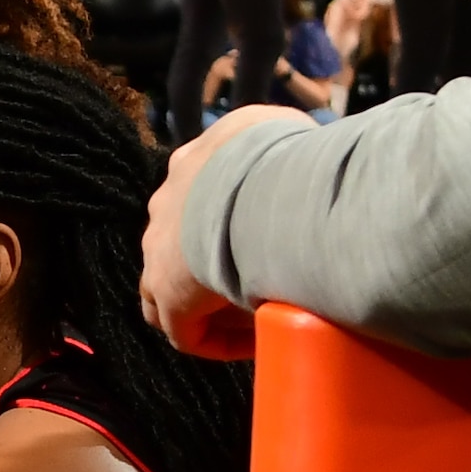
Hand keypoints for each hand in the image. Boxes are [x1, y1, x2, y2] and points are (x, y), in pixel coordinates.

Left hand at [139, 110, 293, 359]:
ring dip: (207, 306)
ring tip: (255, 316)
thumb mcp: (281, 127)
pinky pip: (185, 332)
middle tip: (262, 279)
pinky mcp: (169, 295)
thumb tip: (311, 149)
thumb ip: (284, 137)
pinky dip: (216, 340)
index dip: (225, 227)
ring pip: (166, 292)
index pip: (193, 199)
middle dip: (212, 266)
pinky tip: (253, 344)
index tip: (265, 240)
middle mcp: (166, 207)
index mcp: (189, 167)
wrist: (264, 185)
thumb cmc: (282, 154)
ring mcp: (159, 253)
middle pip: (176, 246)